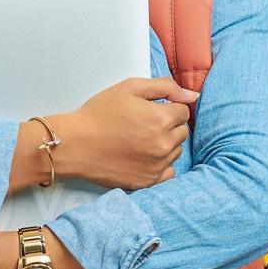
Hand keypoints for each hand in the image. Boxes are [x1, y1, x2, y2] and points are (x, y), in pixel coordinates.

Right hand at [48, 76, 197, 190]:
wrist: (75, 144)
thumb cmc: (99, 113)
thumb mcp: (130, 87)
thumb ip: (165, 87)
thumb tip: (192, 96)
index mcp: (161, 118)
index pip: (183, 111)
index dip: (167, 107)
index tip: (149, 110)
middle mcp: (163, 144)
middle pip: (182, 131)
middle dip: (168, 125)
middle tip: (143, 124)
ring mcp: (157, 165)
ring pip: (176, 151)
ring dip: (165, 144)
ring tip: (140, 140)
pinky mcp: (148, 181)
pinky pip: (169, 172)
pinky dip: (160, 164)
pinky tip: (143, 157)